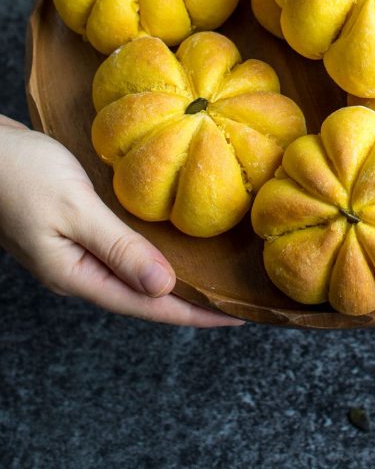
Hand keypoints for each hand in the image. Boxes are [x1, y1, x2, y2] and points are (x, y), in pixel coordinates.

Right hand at [0, 117, 241, 326]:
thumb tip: (164, 286)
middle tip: (233, 302)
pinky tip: (167, 245)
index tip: (235, 317)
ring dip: (171, 280)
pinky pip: (120, 252)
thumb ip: (118, 248)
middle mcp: (76, 272)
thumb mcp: (74, 210)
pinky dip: (149, 254)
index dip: (195, 313)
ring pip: (132, 275)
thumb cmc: (20, 173)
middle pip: (143, 297)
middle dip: (188, 303)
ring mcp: (72, 253)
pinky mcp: (72, 232)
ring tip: (211, 280)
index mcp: (76, 275)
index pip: (148, 305)